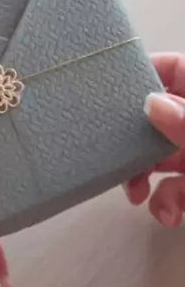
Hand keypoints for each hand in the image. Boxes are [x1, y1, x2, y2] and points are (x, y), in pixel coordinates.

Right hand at [125, 53, 184, 226]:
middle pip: (157, 117)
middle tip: (115, 154)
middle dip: (133, 140)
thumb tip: (152, 102)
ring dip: (143, 178)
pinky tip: (169, 216)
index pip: (175, 70)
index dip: (145, 72)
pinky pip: (173, 187)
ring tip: (138, 197)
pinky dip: (165, 202)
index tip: (111, 89)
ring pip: (160, 156)